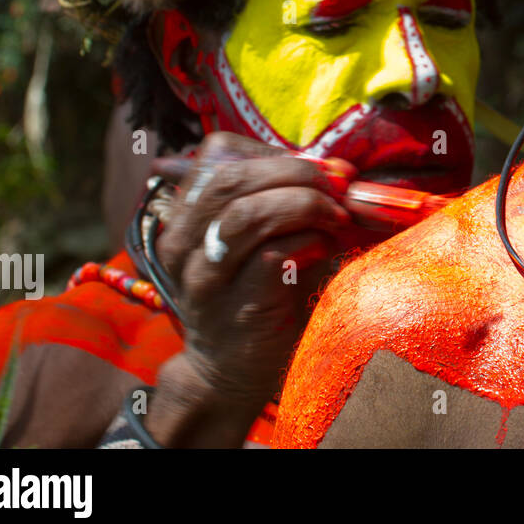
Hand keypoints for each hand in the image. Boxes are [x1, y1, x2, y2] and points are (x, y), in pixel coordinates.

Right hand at [145, 133, 352, 444]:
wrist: (232, 372)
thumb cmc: (258, 292)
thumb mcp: (263, 236)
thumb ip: (288, 198)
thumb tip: (340, 169)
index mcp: (187, 213)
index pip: (218, 153)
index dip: (272, 151)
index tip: (317, 167)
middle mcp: (184, 241)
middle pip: (231, 177)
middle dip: (296, 171)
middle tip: (338, 184)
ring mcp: (205, 275)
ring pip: (247, 213)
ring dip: (304, 203)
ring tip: (336, 215)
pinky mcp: (237, 306)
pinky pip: (272, 256)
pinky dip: (308, 240)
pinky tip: (326, 247)